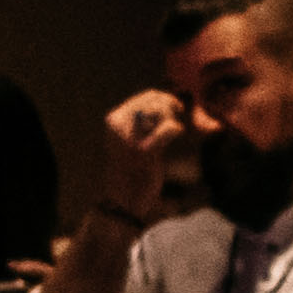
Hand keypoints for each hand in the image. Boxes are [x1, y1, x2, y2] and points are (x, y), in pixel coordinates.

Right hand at [98, 89, 200, 222]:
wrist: (126, 197)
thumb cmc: (135, 166)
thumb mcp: (133, 136)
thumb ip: (146, 117)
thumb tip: (172, 98)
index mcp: (115, 119)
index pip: (148, 96)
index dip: (167, 100)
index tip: (176, 111)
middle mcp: (119, 126)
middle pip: (158, 101)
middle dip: (174, 109)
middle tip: (177, 122)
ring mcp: (129, 138)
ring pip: (164, 112)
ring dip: (175, 120)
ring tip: (173, 133)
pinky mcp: (144, 151)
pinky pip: (169, 128)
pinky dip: (177, 130)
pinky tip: (178, 136)